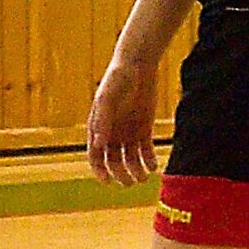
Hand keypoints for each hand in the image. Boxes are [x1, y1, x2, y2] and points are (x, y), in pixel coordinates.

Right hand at [87, 56, 161, 185]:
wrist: (138, 65)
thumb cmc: (118, 79)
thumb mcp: (108, 97)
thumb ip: (102, 119)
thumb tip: (97, 144)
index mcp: (99, 128)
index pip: (95, 156)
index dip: (99, 171)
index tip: (108, 181)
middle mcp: (112, 133)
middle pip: (114, 162)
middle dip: (121, 175)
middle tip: (131, 182)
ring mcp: (128, 132)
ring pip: (131, 160)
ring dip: (136, 171)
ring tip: (144, 177)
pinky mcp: (144, 129)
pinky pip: (146, 151)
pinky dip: (149, 160)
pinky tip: (154, 166)